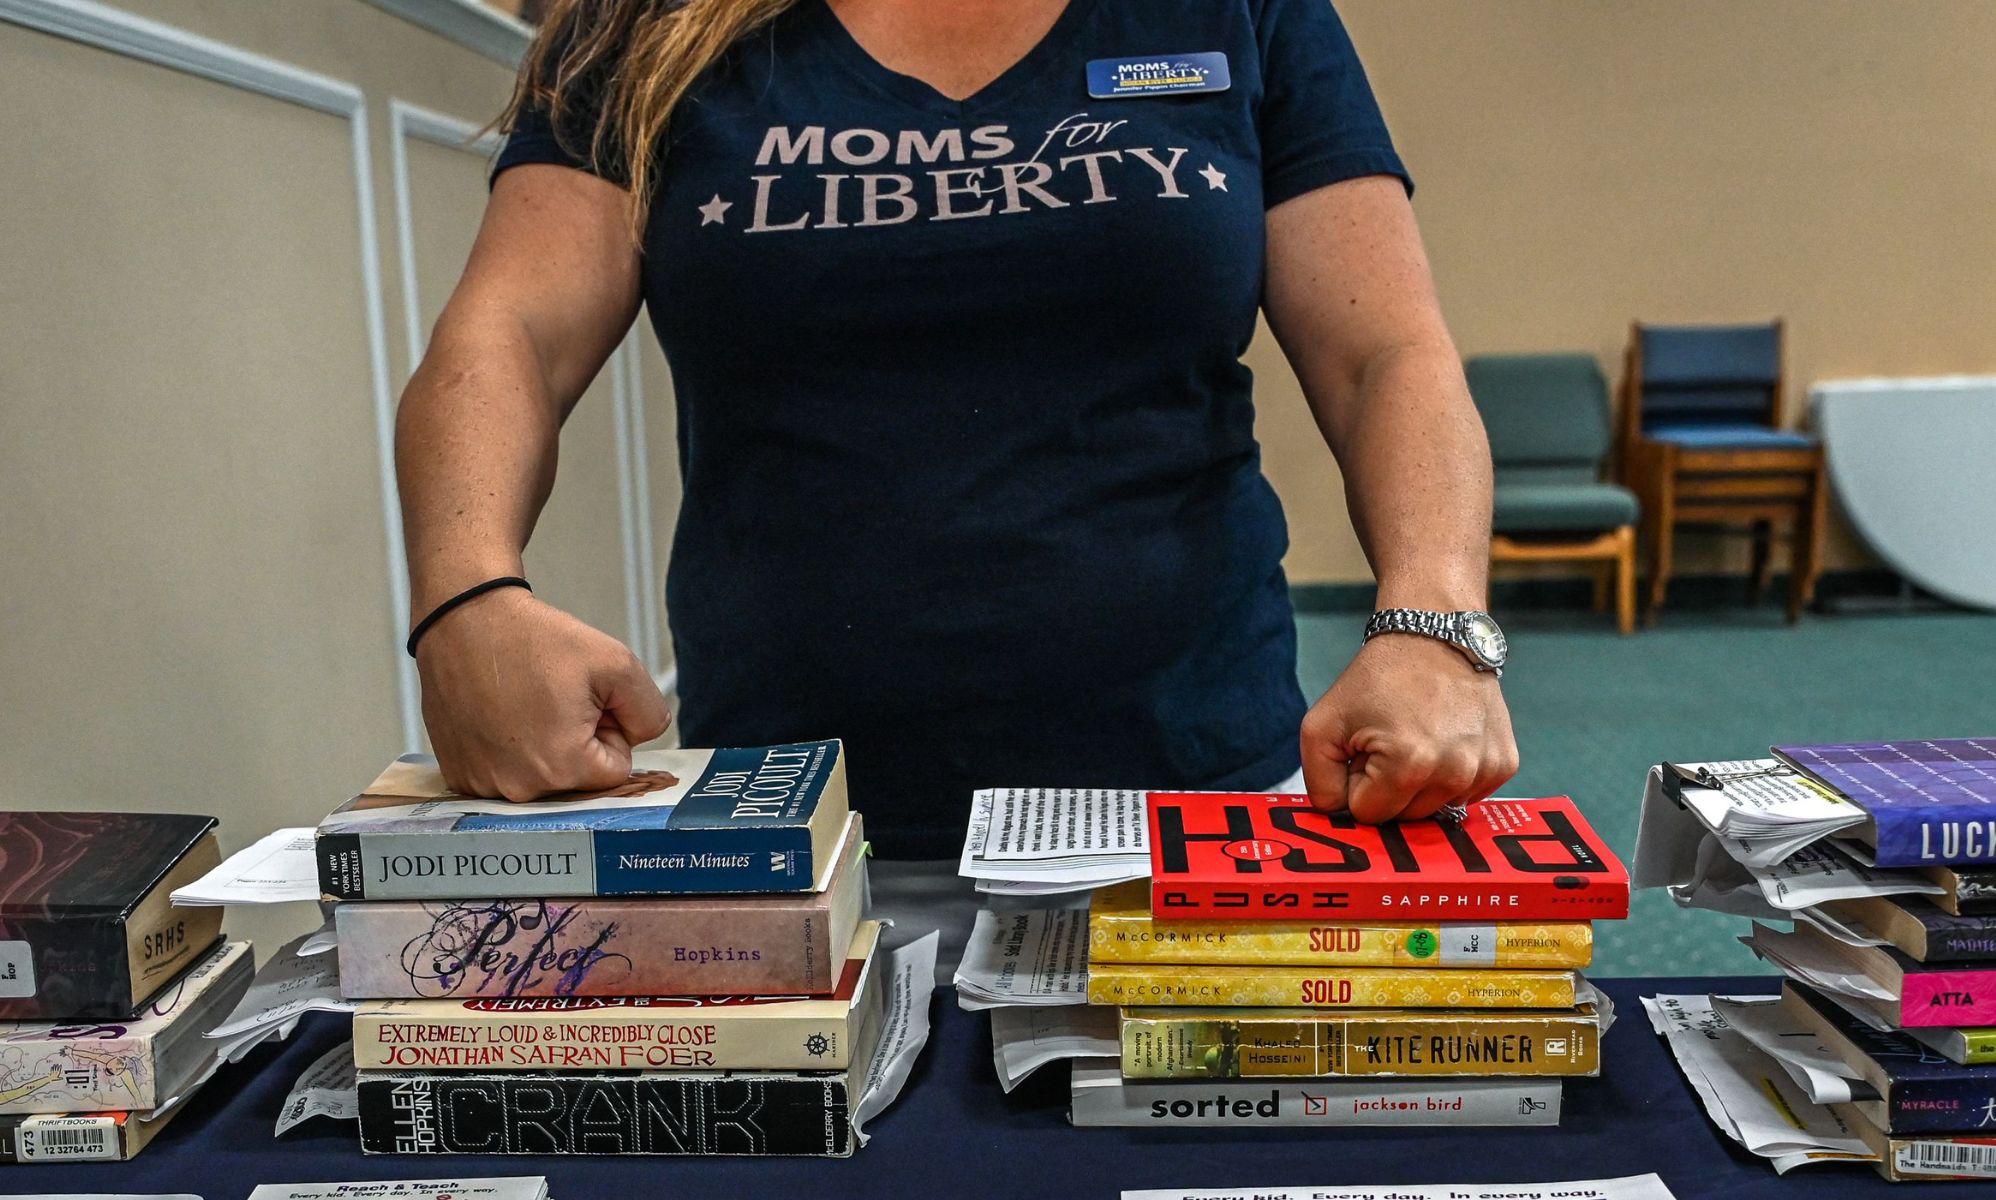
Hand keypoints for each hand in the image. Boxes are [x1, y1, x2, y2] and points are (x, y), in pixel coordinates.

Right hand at [413, 587, 670, 800]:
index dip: (607, 729)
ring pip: (540, 778)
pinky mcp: (458, 774)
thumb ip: (649, 711)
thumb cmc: (533, 638)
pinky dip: (505, 750)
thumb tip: (642, 739)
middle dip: (576, 742)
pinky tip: (496, 715)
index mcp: (562, 767)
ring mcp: (483, 785)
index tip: (581, 700)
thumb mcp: (617, 662)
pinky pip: (503, 775)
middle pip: (577, 779)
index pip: (615, 769)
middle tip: (550, 698)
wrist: (464, 619)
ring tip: (521, 703)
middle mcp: (519, 789)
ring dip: (539, 747)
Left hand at [1299, 633, 1517, 822]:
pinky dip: (1449, 777)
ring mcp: (1485, 770)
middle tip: (1390, 742)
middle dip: (1389, 787)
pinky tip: (1444, 740)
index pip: (1369, 814)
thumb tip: (1340, 817)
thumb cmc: (1376, 679)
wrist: (1434, 636)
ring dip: (1420, 784)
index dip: (1359, 782)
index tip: (1365, 749)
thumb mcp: (1321, 725)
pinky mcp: (1504, 763)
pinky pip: (1465, 796)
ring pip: (1436, 810)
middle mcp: (1455, 773)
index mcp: (1409, 764)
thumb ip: (1319, 782)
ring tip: (1418, 738)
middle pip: (1406, 818)